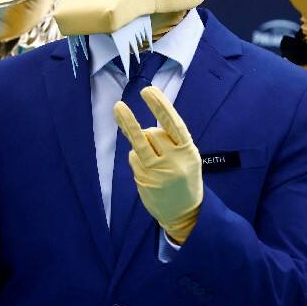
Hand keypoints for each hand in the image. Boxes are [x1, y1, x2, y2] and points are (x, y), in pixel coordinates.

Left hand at [114, 85, 202, 243]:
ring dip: (127, 124)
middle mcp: (174, 161)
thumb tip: (145, 129)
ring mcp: (158, 171)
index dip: (161, 106)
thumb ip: (171, 143)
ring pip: (139, 143)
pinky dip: (137, 158)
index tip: (149, 91)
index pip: (174, 124)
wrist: (185, 215)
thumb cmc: (185, 180)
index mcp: (188, 152)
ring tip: (117, 107)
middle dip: (146, 130)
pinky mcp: (145, 180)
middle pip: (153, 133)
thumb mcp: (188, 159)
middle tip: (126, 112)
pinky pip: (134, 158)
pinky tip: (146, 169)